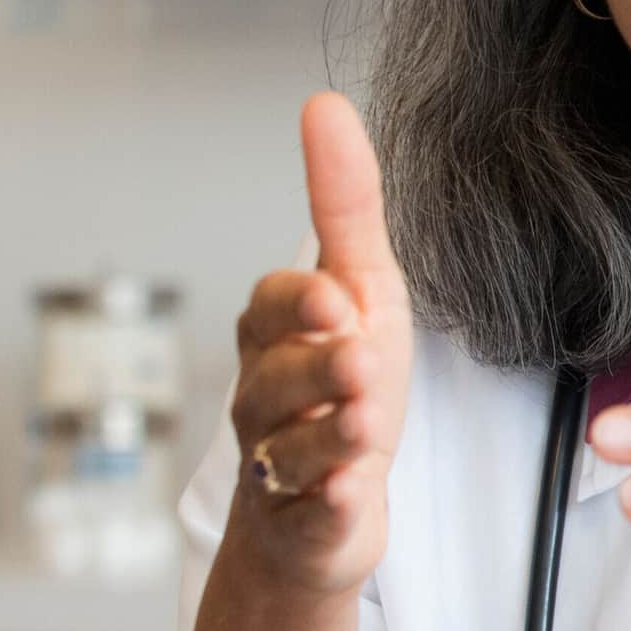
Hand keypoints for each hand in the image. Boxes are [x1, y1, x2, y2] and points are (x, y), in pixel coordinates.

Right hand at [210, 94, 411, 609]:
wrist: (320, 507)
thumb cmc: (340, 387)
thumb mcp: (361, 287)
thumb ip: (345, 205)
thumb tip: (326, 105)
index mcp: (277, 335)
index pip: (272, 307)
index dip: (300, 305)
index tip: (338, 301)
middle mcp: (266, 396)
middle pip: (276, 380)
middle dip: (316, 371)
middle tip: (358, 364)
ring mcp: (278, 465)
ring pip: (290, 449)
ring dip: (327, 436)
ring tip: (365, 425)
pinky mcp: (302, 525)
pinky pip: (307, 518)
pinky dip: (326, 507)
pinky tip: (347, 496)